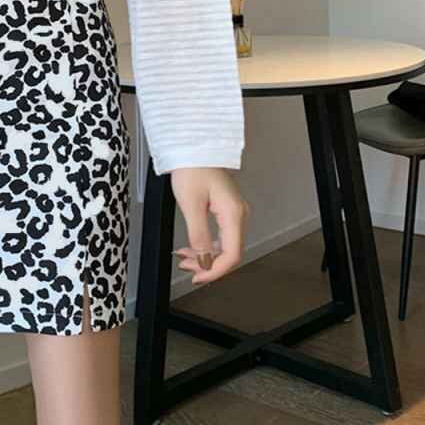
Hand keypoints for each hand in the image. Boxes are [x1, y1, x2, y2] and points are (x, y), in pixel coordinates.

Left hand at [170, 167, 248, 284]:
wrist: (194, 146)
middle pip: (230, 253)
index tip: (197, 277)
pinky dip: (207, 245)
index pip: (232, 255)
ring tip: (185, 259)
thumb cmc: (192, 168)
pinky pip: (221, 235)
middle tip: (187, 268)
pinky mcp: (227, 209)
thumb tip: (205, 260)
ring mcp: (234, 211)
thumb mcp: (190, 204)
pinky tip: (193, 247)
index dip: (215, 271)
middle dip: (208, 265)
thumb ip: (199, 235)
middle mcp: (239, 214)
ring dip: (206, 256)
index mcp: (233, 213)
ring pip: (225, 245)